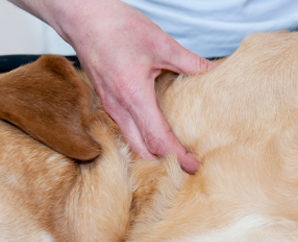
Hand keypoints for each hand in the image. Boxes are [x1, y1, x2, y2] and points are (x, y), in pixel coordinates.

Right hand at [9, 0, 216, 173]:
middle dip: (166, 163)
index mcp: (134, 95)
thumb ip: (190, 62)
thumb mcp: (161, 43)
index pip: (158, 140)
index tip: (194, 166)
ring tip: (176, 153)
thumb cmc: (116, 27)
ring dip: (154, 153)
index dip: (178, 157)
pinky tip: (158, 133)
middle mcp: (118, 107)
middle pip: (143, 151)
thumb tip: (214, 72)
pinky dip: (142, 139)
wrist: (82, 18)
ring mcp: (110, 107)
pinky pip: (125, 131)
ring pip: (132, 143)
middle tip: (190, 165)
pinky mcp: (107, 103)